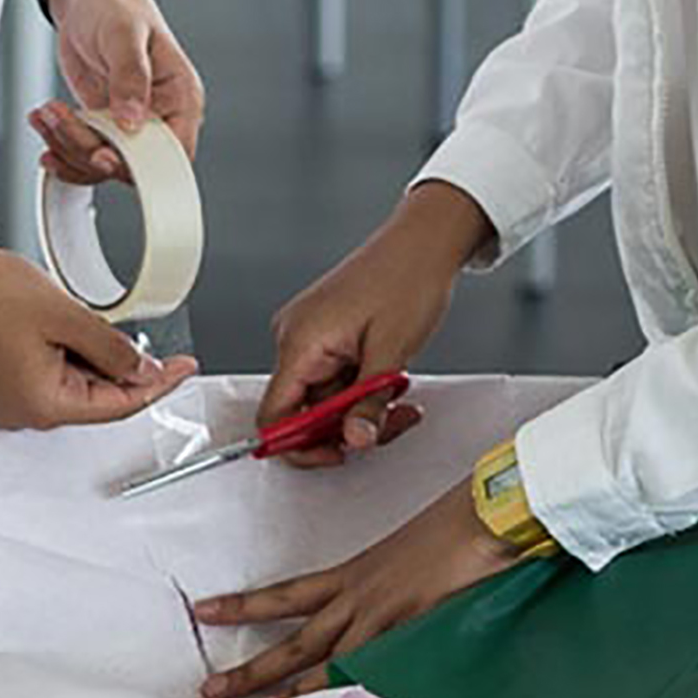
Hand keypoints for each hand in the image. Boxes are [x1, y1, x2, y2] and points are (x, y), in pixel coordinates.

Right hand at [0, 245, 196, 430]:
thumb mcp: (68, 316)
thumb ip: (113, 348)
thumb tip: (143, 369)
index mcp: (44, 405)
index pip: (120, 404)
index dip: (159, 383)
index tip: (185, 368)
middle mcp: (26, 412)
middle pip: (99, 396)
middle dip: (124, 364)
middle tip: (141, 330)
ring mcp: (13, 398)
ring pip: (78, 381)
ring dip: (95, 353)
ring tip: (79, 314)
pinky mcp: (6, 381)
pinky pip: (55, 372)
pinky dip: (73, 350)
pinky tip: (69, 322)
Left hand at [34, 0, 203, 182]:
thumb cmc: (116, 6)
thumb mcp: (124, 34)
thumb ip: (130, 76)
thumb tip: (133, 119)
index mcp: (180, 98)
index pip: (173, 152)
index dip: (140, 163)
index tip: (105, 153)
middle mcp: (159, 117)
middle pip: (130, 164)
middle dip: (89, 148)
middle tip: (62, 119)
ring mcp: (129, 125)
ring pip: (101, 163)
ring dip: (67, 145)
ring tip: (47, 114)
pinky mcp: (103, 126)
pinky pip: (83, 154)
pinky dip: (60, 145)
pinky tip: (45, 125)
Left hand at [195, 487, 522, 697]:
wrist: (486, 514)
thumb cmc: (458, 525)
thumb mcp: (411, 556)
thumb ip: (395, 586)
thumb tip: (391, 605)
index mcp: (357, 574)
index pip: (287, 593)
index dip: (244, 603)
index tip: (209, 610)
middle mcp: (360, 596)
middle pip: (293, 638)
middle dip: (249, 667)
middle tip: (211, 687)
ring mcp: (383, 617)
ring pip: (321, 662)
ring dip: (284, 692)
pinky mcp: (408, 630)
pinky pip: (368, 671)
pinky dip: (345, 694)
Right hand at [256, 185, 489, 465]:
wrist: (423, 243)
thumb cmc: (406, 277)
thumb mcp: (392, 351)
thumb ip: (369, 402)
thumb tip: (355, 439)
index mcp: (300, 341)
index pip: (275, 415)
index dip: (301, 445)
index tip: (337, 454)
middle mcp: (296, 338)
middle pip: (303, 411)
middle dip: (347, 426)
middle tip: (386, 424)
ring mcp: (311, 336)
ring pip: (325, 399)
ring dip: (361, 408)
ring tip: (399, 400)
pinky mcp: (327, 336)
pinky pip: (336, 379)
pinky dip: (362, 389)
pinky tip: (389, 380)